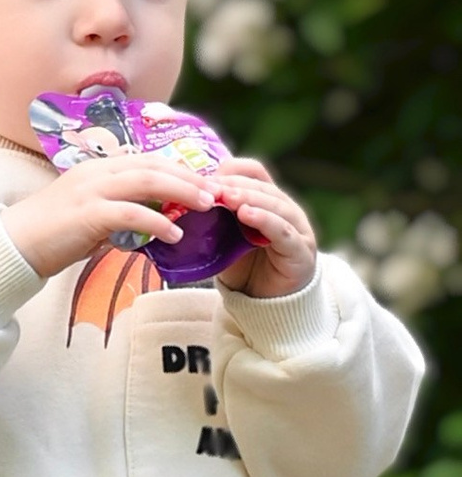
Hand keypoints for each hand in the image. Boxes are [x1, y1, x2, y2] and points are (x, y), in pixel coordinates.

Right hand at [3, 151, 212, 284]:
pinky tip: (174, 234)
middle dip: (188, 177)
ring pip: (146, 182)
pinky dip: (157, 222)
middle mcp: (96, 173)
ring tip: (205, 205)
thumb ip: (119, 214)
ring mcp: (90, 191)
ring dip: (181, 192)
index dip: (178, 168)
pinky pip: (130, 213)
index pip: (146, 159)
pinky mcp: (87, 214)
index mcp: (97, 169)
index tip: (204, 181)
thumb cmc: (52, 234)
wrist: (14, 245)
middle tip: (215, 191)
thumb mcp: (89, 216)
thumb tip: (150, 225)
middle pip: (152, 165)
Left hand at [213, 154, 319, 297]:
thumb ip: (210, 220)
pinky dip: (266, 220)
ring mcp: (298, 229)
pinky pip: (284, 232)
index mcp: (268, 201)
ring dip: (249, 198)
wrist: (265, 304)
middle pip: (263, 187)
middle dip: (235, 185)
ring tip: (227, 197)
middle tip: (210, 187)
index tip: (206, 178)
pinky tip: (247, 215)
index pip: (255, 173)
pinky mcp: (301, 251)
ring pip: (276, 205)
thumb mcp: (223, 239)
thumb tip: (176, 204)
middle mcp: (287, 210)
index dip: (232, 171)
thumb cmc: (244, 267)